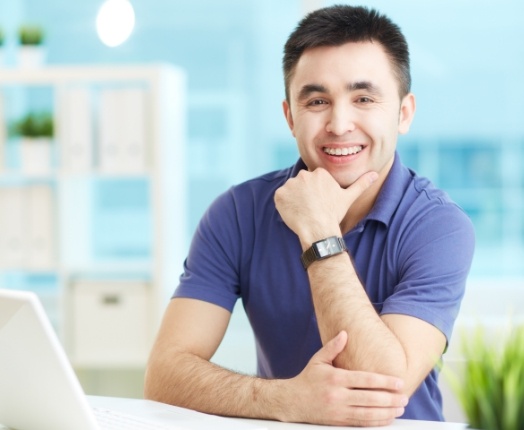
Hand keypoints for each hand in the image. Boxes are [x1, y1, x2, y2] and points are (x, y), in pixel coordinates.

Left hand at [274, 168, 377, 243]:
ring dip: (293, 199)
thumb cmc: (333, 214)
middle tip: (310, 208)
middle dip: (304, 194)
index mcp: (320, 173)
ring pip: (290, 190)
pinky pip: (280, 197)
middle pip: (301, 184)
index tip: (319, 203)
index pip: (313, 181)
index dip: (315, 193)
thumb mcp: (348, 198)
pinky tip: (293, 213)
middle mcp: (304, 175)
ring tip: (303, 211)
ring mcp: (290, 184)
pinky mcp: (280, 194)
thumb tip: (376, 174)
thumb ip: (361, 184)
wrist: (318, 229)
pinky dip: (284, 205)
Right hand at [284, 331, 407, 426]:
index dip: (384, 382)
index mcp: (335, 378)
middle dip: (390, 399)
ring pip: (367, 414)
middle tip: (404, 397)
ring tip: (400, 409)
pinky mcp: (338, 422)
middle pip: (370, 399)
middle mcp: (337, 395)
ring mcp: (338, 411)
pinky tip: (387, 419)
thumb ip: (333, 347)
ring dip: (387, 412)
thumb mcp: (318, 360)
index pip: (364, 380)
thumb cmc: (308, 378)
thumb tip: (345, 333)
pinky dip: (376, 422)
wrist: (292, 401)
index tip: (399, 382)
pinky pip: (361, 423)